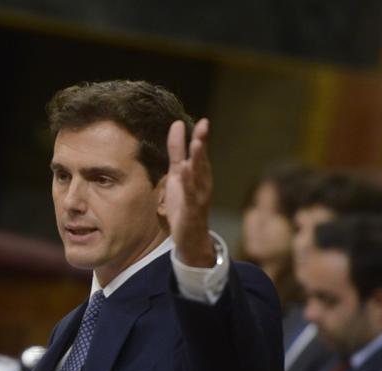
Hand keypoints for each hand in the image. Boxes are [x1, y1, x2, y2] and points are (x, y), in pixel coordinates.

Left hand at [163, 118, 214, 266]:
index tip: (203, 121)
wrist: (190, 237)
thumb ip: (177, 151)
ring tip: (196, 145)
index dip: (201, 137)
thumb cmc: (185, 204)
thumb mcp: (178, 174)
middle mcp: (202, 184)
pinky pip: (189, 196)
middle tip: (204, 127)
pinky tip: (184, 172)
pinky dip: (188, 184)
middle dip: (203, 145)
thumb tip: (177, 125)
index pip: (200, 153)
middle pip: (202, 162)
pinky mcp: (191, 211)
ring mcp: (198, 197)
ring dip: (198, 161)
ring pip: (199, 177)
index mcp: (199, 174)